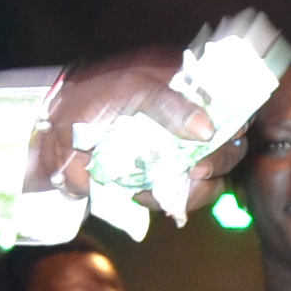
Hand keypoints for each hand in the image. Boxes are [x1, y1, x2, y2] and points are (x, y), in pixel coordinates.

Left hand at [32, 47, 237, 204]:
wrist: (50, 136)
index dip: (240, 118)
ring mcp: (176, 154)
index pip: (234, 102)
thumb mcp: (130, 89)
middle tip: (196, 169)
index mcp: (186, 90)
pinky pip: (182, 197)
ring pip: (212, 178)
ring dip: (194, 187)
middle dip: (218, 160)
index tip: (229, 134)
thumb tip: (208, 128)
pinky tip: (141, 195)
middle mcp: (188, 123)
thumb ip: (168, 103)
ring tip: (160, 186)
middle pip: (231, 144)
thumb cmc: (91, 100)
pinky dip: (168, 201)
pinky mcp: (160, 181)